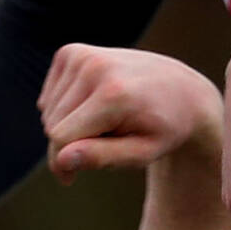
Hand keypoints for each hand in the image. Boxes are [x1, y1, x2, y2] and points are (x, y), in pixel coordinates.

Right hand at [38, 44, 221, 182]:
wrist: (182, 92)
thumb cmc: (162, 129)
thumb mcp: (142, 153)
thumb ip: (101, 158)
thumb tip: (62, 159)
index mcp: (114, 93)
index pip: (60, 137)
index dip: (63, 162)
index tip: (71, 176)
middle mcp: (96, 67)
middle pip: (52, 124)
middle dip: (70, 141)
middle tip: (106, 139)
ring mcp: (83, 55)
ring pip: (48, 112)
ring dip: (68, 123)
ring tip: (103, 120)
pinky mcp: (73, 52)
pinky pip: (49, 96)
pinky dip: (63, 107)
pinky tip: (91, 105)